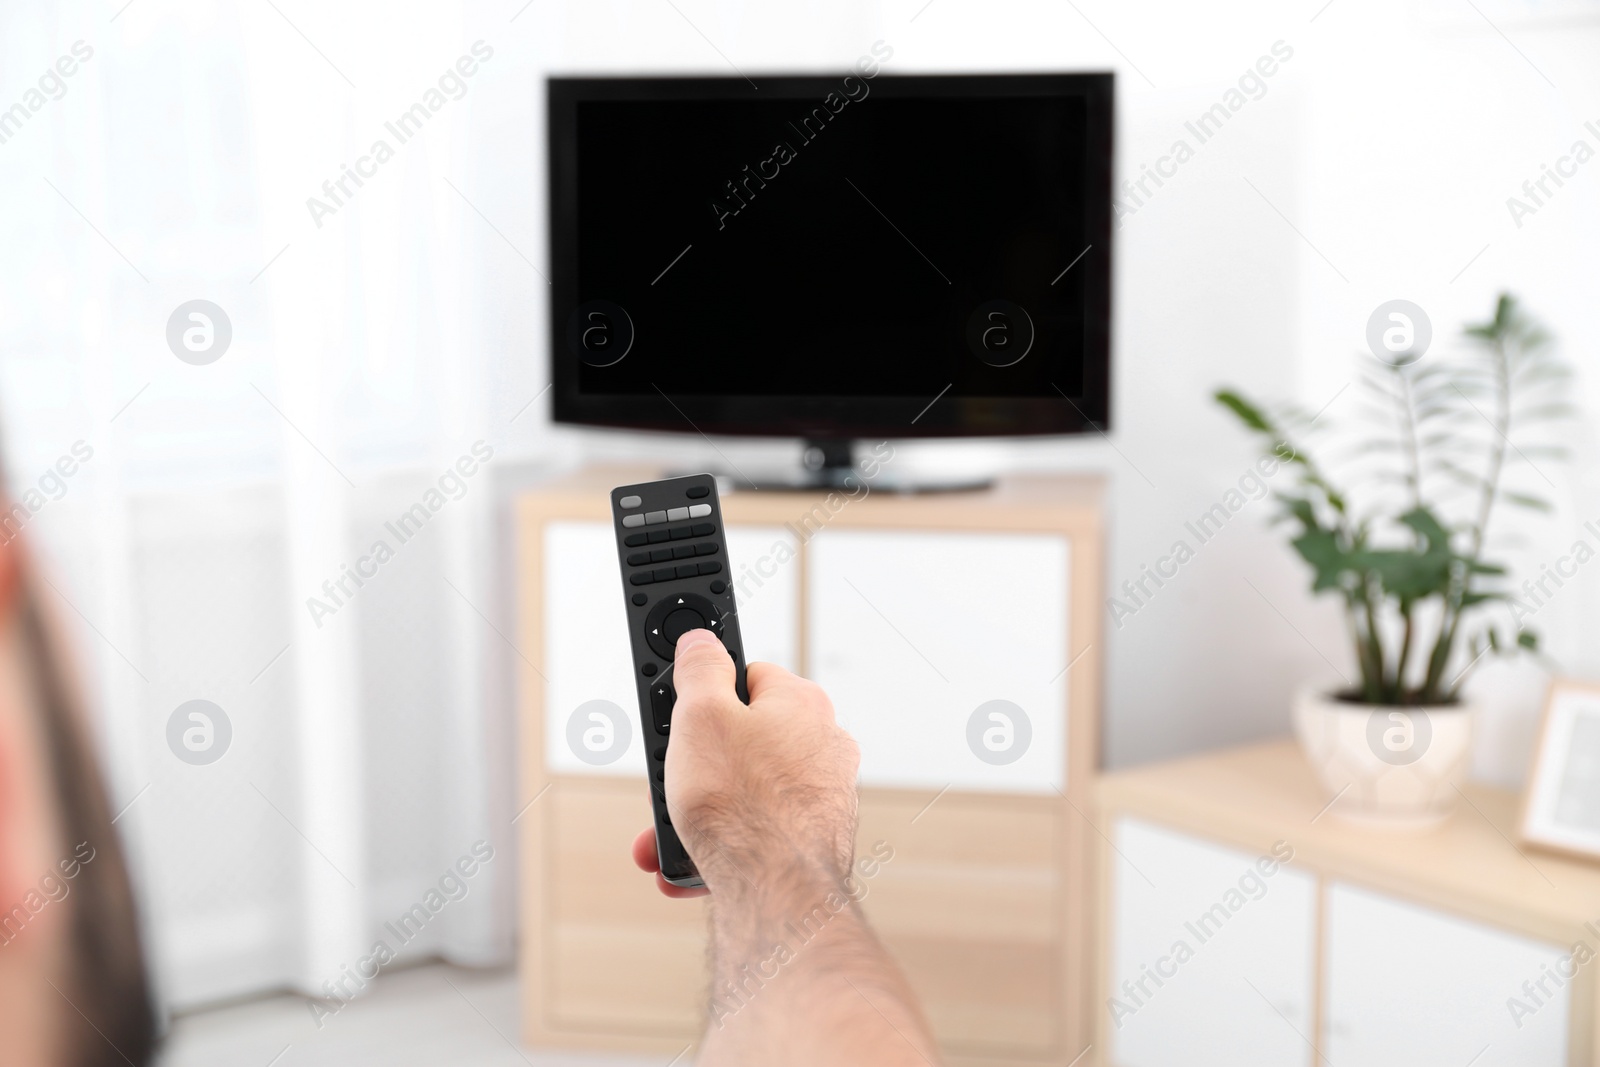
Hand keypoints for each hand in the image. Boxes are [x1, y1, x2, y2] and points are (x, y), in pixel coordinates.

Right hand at [631, 628, 859, 897]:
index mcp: (801, 703)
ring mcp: (820, 795)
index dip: (702, 694)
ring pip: (741, 793)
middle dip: (690, 767)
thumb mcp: (699, 715)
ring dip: (695, 812)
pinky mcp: (812, 838)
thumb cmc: (744, 806)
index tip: (676, 708)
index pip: (745, 675)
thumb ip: (699, 667)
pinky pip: (754, 832)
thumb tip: (701, 639)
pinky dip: (720, 846)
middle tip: (666, 781)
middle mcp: (821, 745)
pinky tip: (691, 864)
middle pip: (738, 740)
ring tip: (668, 835)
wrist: (777, 895)